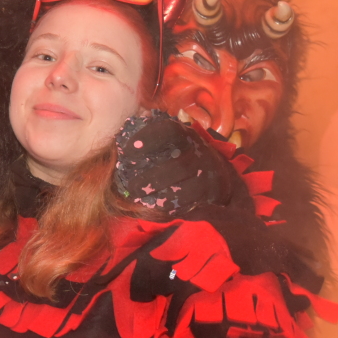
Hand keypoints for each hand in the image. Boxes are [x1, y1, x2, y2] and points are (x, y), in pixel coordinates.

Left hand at [114, 110, 232, 213]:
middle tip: (131, 187)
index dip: (148, 138)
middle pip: (179, 167)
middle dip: (152, 179)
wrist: (218, 175)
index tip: (127, 149)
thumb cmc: (182, 155)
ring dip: (162, 196)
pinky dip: (172, 206)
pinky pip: (192, 204)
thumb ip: (150, 141)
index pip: (169, 131)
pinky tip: (157, 206)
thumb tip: (119, 143)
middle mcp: (199, 153)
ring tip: (140, 198)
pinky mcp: (210, 194)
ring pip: (187, 189)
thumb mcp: (171, 142)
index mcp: (185, 135)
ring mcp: (207, 174)